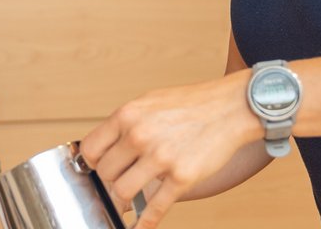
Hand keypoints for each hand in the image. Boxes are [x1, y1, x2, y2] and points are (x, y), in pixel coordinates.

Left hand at [79, 71, 258, 228]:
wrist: (230, 108)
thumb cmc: (190, 105)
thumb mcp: (149, 103)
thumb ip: (125, 125)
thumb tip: (104, 149)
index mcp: (127, 115)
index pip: (90, 149)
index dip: (90, 163)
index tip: (94, 169)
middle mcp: (140, 136)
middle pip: (105, 173)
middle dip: (109, 181)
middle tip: (117, 182)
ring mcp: (161, 158)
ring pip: (122, 192)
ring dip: (122, 200)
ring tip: (127, 200)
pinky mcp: (181, 177)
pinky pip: (154, 208)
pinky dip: (144, 222)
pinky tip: (139, 226)